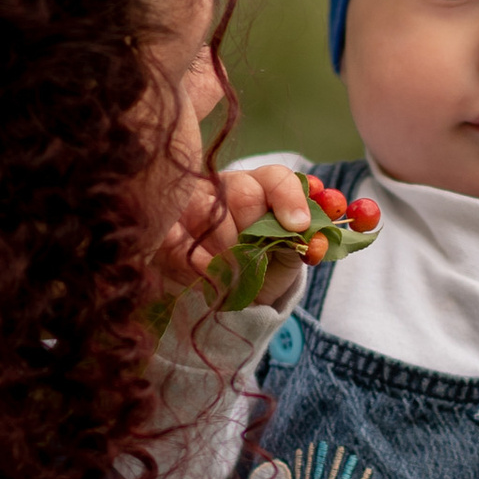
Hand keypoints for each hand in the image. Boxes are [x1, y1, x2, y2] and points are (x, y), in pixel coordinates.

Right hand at [157, 155, 320, 301]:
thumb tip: (315, 240)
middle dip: (255, 234)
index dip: (289, 198)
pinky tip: (210, 276)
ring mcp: (187, 205)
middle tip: (256, 261)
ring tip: (234, 274)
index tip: (298, 226)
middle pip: (244, 194)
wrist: (227, 301)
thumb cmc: (261, 272)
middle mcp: (221, 187)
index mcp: (256, 187)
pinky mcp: (163, 230)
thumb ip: (303, 243)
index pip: (275, 178)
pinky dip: (201, 264)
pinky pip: (180, 241)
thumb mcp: (287, 258)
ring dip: (228, 254)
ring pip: (209, 214)